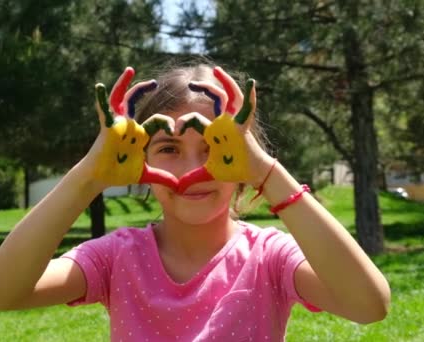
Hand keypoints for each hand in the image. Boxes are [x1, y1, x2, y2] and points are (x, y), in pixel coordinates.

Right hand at [86, 67, 177, 188]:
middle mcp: (129, 125)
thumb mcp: (144, 174)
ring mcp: (117, 124)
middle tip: (155, 82)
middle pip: (136, 101)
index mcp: (139, 134)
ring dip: (124, 84)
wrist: (102, 177)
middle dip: (144, 89)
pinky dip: (100, 98)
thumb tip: (178, 186)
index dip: (168, 123)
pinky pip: (104, 110)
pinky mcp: (107, 127)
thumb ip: (161, 177)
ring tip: (130, 70)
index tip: (176, 129)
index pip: (157, 121)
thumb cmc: (119, 173)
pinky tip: (99, 86)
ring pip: (121, 99)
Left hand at [177, 67, 271, 192]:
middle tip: (191, 83)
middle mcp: (222, 122)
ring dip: (224, 82)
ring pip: (229, 96)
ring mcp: (234, 121)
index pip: (193, 120)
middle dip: (203, 89)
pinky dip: (249, 95)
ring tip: (216, 70)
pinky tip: (251, 82)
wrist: (251, 174)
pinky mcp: (244, 125)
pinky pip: (247, 107)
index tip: (172, 130)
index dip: (181, 123)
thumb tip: (177, 189)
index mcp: (211, 131)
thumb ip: (193, 178)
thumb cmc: (232, 170)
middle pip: (213, 100)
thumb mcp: (208, 173)